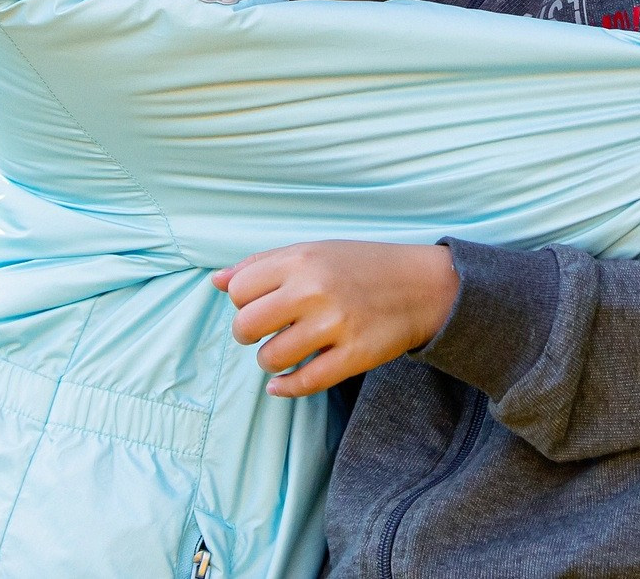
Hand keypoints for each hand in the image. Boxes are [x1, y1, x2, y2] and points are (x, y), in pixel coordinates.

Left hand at [215, 241, 461, 396]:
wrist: (423, 285)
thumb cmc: (361, 266)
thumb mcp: (314, 251)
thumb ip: (263, 264)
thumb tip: (216, 282)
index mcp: (302, 259)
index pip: (239, 291)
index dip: (243, 304)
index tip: (259, 306)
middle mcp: (315, 290)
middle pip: (247, 326)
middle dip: (248, 335)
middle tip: (266, 333)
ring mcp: (336, 325)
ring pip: (271, 358)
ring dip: (270, 361)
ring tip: (285, 351)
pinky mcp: (355, 356)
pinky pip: (303, 383)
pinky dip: (285, 388)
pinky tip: (282, 383)